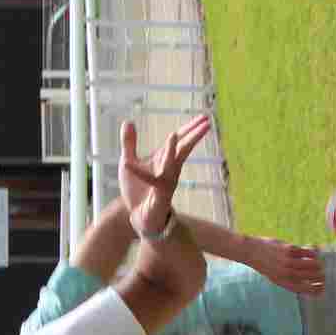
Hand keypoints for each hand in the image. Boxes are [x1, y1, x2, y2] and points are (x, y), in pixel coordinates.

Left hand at [120, 115, 212, 237]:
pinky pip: (150, 183)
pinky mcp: (158, 196)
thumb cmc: (137, 190)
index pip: (180, 140)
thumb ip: (129, 143)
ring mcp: (165, 182)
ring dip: (171, 151)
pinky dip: (139, 173)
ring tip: (172, 136)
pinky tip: (129, 164)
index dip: (190, 129)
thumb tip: (128, 121)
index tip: (204, 118)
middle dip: (193, 136)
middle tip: (207, 122)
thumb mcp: (128, 162)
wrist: (137, 216)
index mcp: (164, 159)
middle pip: (183, 149)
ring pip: (170, 165)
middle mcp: (169, 169)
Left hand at [246, 237, 325, 295]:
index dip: (318, 289)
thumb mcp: (277, 278)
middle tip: (321, 273)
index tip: (322, 286)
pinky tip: (313, 252)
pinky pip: (308, 252)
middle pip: (313, 277)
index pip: (307, 290)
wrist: (252, 252)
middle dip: (320, 275)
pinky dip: (313, 252)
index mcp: (285, 284)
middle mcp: (288, 274)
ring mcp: (289, 261)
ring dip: (318, 264)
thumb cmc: (267, 266)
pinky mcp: (289, 250)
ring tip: (318, 263)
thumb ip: (291, 282)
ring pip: (312, 264)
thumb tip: (309, 285)